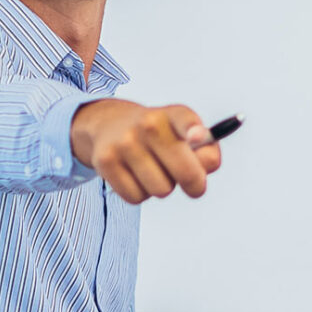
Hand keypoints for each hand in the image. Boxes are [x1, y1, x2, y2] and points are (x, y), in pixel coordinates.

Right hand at [71, 100, 223, 203]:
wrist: (111, 124)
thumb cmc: (160, 137)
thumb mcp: (184, 134)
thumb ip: (206, 151)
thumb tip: (205, 167)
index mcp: (173, 115)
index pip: (185, 120)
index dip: (193, 130)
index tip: (197, 137)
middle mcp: (148, 124)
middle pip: (186, 173)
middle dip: (195, 185)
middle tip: (193, 184)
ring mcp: (125, 142)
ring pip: (161, 190)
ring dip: (162, 188)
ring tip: (154, 171)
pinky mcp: (105, 161)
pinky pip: (136, 197)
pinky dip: (140, 193)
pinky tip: (135, 176)